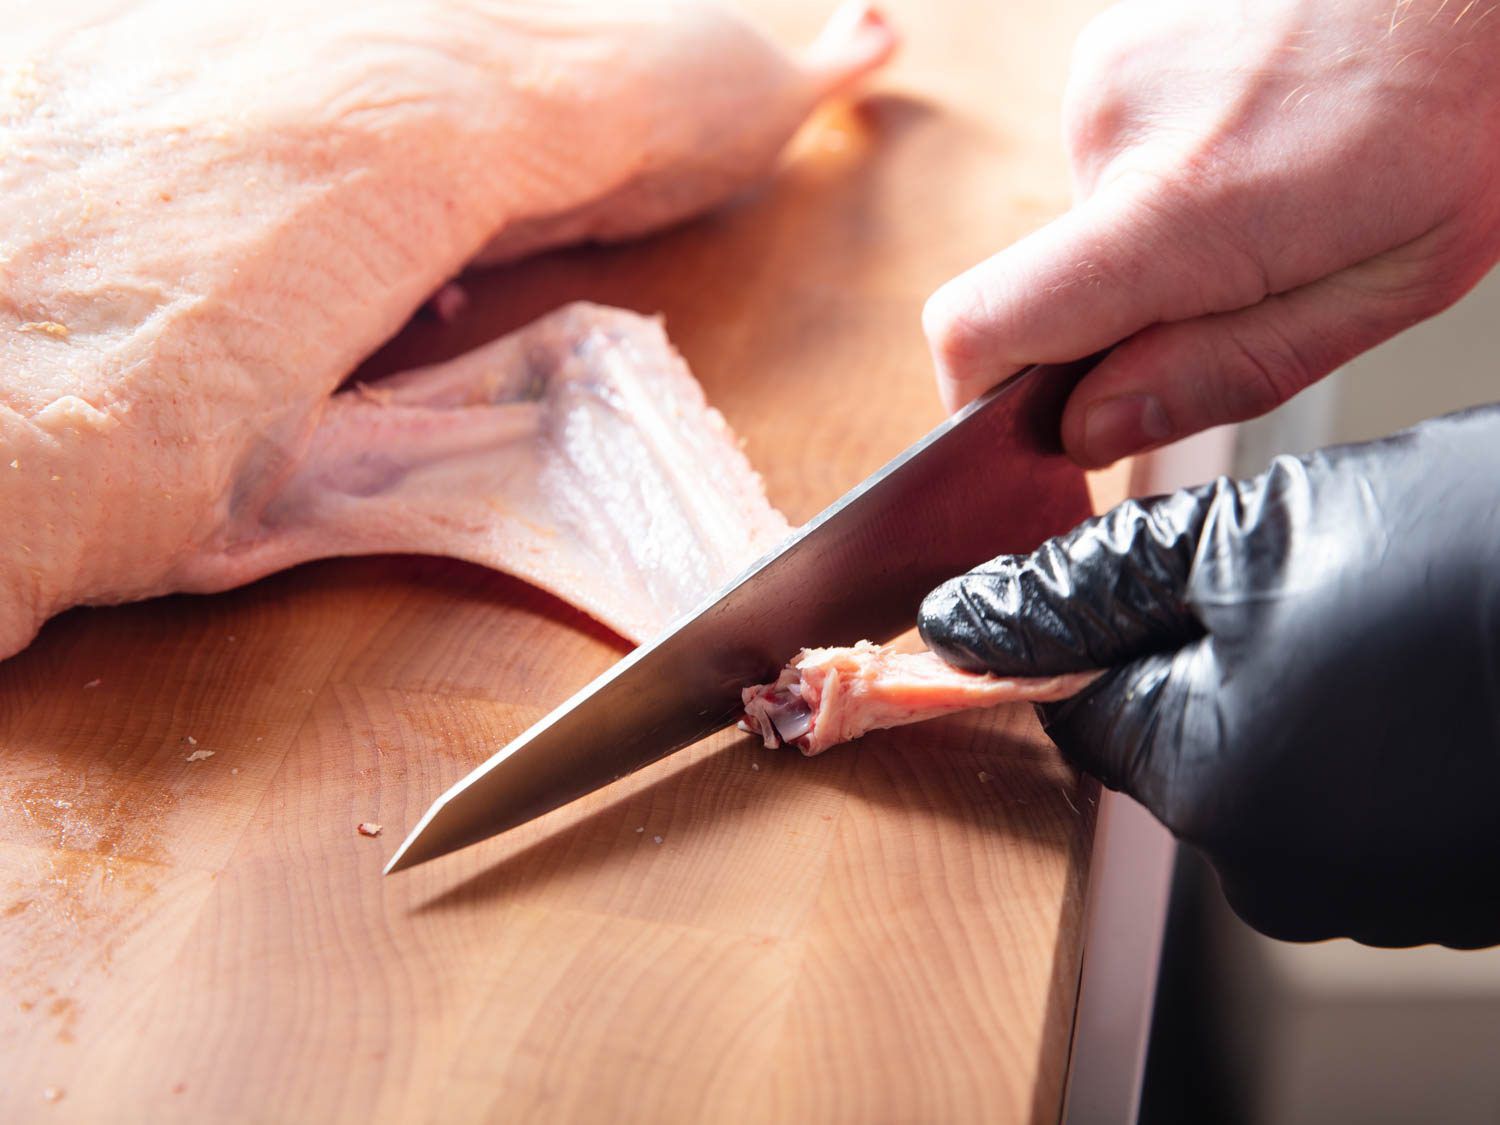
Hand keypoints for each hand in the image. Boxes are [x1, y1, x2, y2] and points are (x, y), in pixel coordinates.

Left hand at [918, 405, 1499, 947]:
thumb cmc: (1484, 556)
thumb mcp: (1257, 534)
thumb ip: (1087, 582)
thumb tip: (965, 618)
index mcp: (1214, 781)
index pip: (1079, 710)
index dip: (1095, 628)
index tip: (1141, 572)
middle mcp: (1282, 868)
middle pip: (1170, 741)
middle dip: (1202, 652)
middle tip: (1299, 573)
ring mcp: (1372, 887)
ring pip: (1263, 765)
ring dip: (1287, 685)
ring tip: (1381, 613)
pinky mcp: (1441, 881)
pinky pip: (1347, 796)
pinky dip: (1359, 729)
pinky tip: (1422, 666)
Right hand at [923, 0, 1499, 465]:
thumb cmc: (1461, 108)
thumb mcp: (1383, 288)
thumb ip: (1222, 372)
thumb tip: (1091, 431)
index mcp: (1181, 209)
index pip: (981, 329)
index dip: (980, 402)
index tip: (1038, 428)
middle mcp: (1114, 129)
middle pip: (1039, 291)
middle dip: (1119, 321)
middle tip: (1242, 286)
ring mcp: (1105, 74)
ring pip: (1082, 227)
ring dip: (1151, 245)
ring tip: (1262, 199)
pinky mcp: (1111, 48)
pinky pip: (1106, 163)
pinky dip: (1161, 180)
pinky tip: (1249, 148)